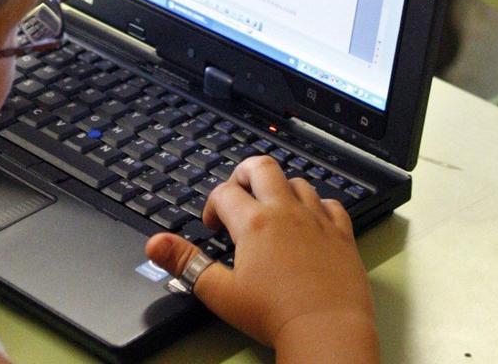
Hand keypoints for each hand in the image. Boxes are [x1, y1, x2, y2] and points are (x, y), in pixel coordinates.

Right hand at [146, 157, 377, 359]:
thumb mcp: (220, 292)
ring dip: (281, 189)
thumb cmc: (273, 315)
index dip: (212, 206)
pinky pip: (331, 204)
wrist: (326, 330)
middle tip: (238, 192)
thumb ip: (186, 263)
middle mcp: (285, 212)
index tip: (213, 226)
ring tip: (272, 209)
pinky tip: (310, 221)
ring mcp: (317, 220)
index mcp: (253, 223)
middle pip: (262, 167)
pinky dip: (318, 206)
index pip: (224, 193)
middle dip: (244, 173)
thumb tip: (155, 244)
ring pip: (297, 182)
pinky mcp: (342, 234)